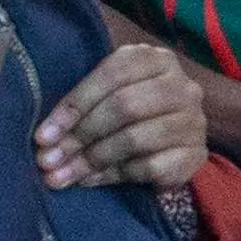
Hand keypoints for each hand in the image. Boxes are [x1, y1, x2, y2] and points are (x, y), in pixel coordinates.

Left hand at [36, 41, 205, 191]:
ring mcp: (194, 120)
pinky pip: (151, 166)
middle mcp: (183, 86)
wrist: (168, 144)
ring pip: (136, 138)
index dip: (75, 105)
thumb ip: (81, 107)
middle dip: (80, 135)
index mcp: (157, 60)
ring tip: (63, 175)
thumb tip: (45, 141)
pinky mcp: (197, 154)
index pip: (114, 74)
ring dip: (92, 159)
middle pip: (126, 106)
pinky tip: (92, 180)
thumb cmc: (125, 114)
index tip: (43, 135)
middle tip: (48, 159)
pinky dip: (115, 175)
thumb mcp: (105, 95)